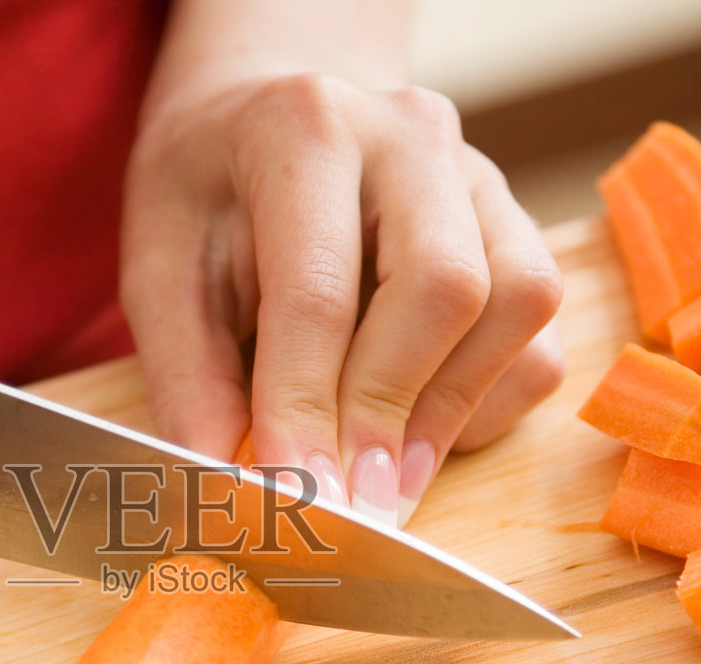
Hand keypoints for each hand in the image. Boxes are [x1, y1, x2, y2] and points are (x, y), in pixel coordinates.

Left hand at [122, 72, 564, 526]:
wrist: (263, 120)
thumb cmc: (207, 202)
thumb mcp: (160, 277)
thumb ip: (192, 384)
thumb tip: (233, 494)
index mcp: (303, 129)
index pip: (319, 289)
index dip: (307, 408)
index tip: (298, 498)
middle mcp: (410, 135)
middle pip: (445, 287)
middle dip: (390, 414)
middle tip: (348, 507)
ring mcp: (480, 177)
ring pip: (515, 308)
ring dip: (446, 416)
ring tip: (376, 479)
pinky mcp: (519, 231)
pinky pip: (540, 341)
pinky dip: (483, 407)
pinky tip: (410, 429)